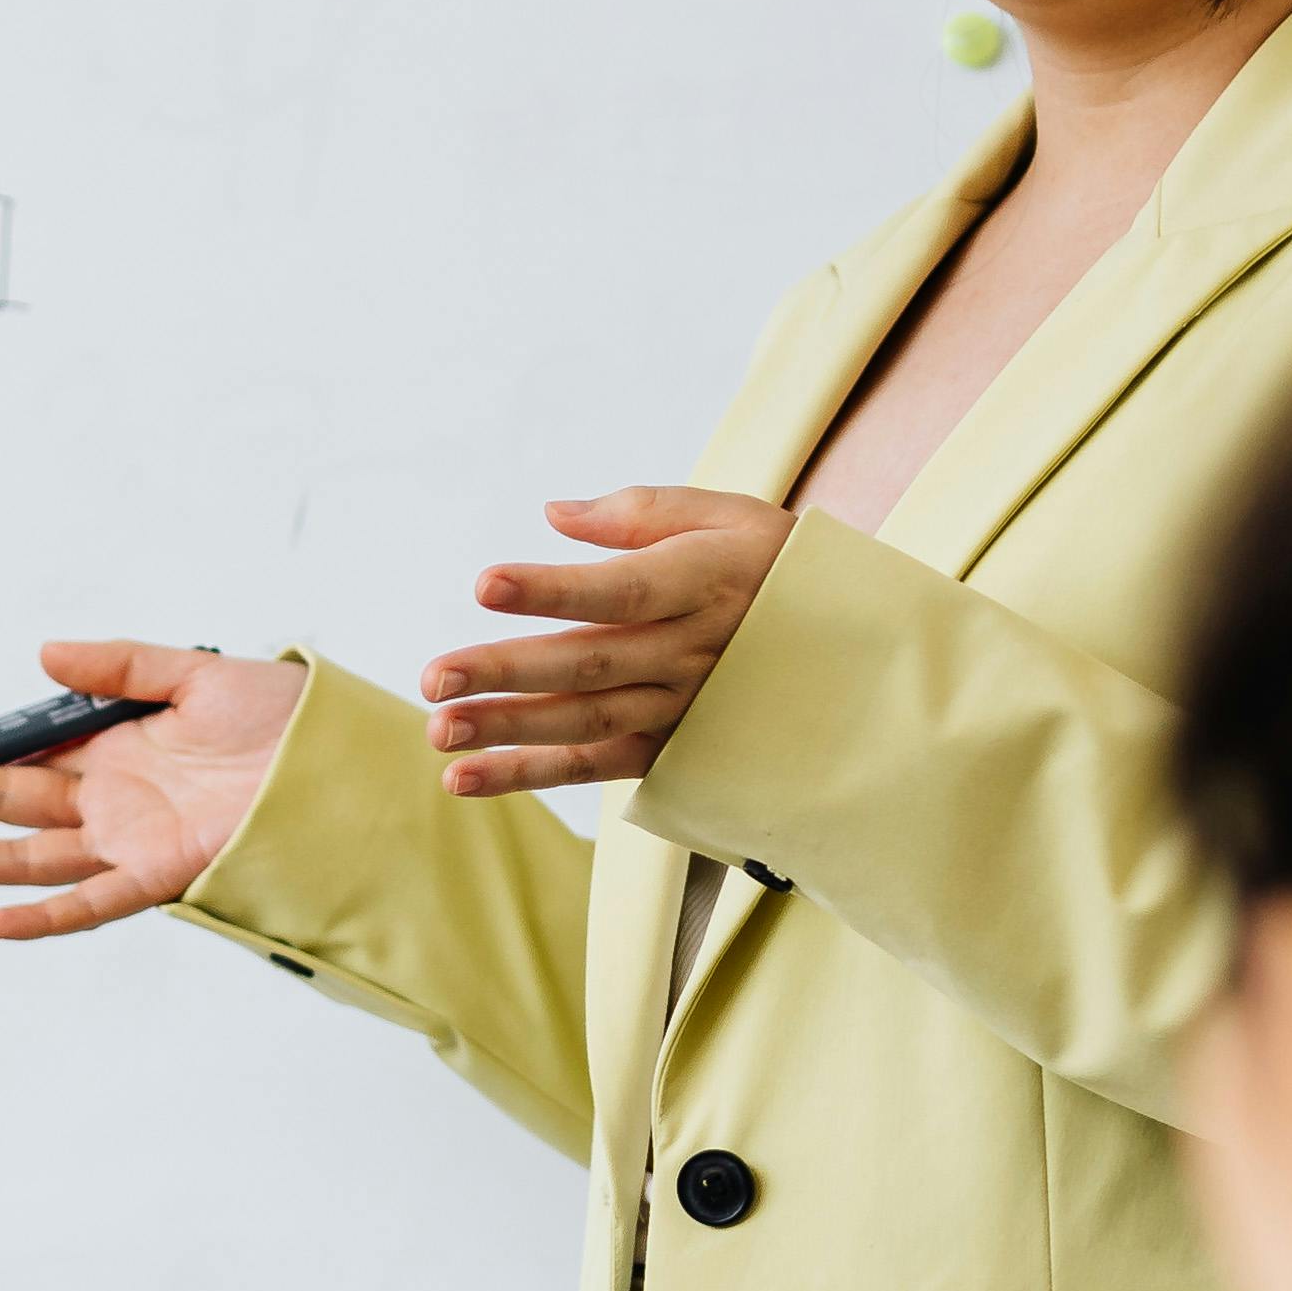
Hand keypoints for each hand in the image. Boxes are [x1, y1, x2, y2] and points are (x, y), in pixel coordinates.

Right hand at [0, 642, 306, 940]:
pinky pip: (91, 904)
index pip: (23, 746)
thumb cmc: (286, 720)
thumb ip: (120, 667)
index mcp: (113, 749)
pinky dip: (41, 919)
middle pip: (6, 800)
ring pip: (28, 856)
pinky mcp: (161, 874)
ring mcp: (129, 841)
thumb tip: (43, 658)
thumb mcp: (194, 673)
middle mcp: (111, 800)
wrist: (348, 762)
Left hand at [420, 490, 793, 795]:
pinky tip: (462, 778)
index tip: (485, 584)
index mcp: (704, 584)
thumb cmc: (775, 566)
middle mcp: (691, 653)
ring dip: (509, 730)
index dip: (554, 590)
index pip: (621, 589)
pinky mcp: (670, 749)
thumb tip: (554, 514)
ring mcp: (680, 708)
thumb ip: (641, 512)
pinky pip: (593, 767)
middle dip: (508, 673)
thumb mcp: (731, 516)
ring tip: (440, 730)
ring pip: (586, 723)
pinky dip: (527, 775)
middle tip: (435, 678)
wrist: (857, 648)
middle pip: (591, 665)